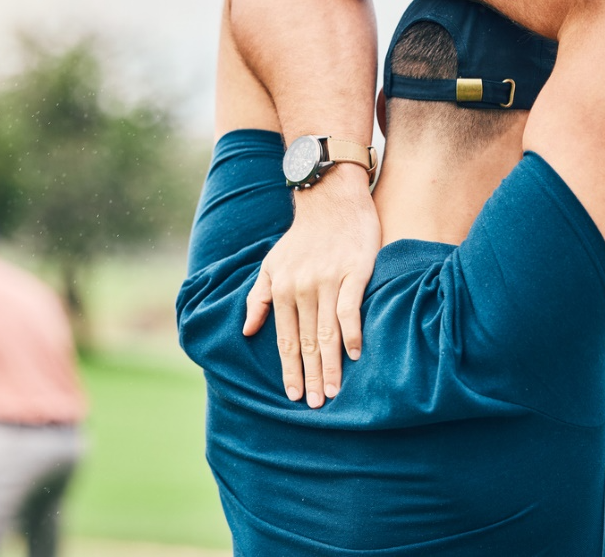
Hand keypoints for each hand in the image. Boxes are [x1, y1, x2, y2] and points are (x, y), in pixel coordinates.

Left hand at [244, 167, 380, 407]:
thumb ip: (259, 297)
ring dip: (331, 364)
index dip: (289, 369)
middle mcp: (302, 287)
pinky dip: (352, 333)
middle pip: (306, 342)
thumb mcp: (271, 264)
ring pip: (327, 332)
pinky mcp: (355, 271)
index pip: (285, 339)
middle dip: (310, 376)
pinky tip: (355, 355)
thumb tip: (248, 331)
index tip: (291, 395)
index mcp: (281, 289)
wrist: (330, 199)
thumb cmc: (301, 237)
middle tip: (315, 404)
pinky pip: (351, 308)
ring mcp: (329, 280)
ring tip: (333, 390)